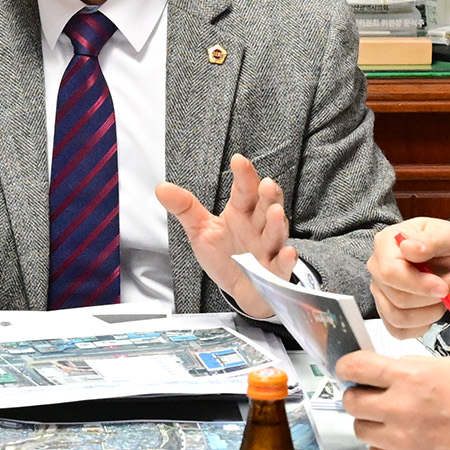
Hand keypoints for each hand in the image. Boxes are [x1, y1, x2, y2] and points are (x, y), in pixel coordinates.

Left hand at [156, 154, 298, 318]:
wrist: (241, 289)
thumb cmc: (226, 255)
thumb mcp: (201, 230)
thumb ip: (185, 209)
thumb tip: (160, 187)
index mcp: (242, 212)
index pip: (244, 190)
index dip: (243, 175)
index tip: (238, 160)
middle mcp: (258, 227)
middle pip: (265, 207)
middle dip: (268, 196)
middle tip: (265, 184)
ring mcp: (268, 248)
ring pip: (275, 232)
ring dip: (277, 223)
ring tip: (275, 213)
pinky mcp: (275, 271)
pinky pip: (283, 265)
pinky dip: (287, 259)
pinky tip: (288, 252)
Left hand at [334, 350, 449, 449]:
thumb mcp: (448, 368)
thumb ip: (412, 366)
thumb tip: (390, 369)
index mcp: (408, 379)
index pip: (357, 366)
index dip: (346, 366)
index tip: (348, 370)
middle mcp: (396, 408)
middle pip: (351, 401)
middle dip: (358, 397)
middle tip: (372, 399)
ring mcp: (396, 440)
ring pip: (360, 430)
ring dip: (371, 424)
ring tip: (393, 423)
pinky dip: (383, 449)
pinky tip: (402, 443)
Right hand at [367, 219, 449, 333]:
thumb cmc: (448, 244)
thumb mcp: (449, 235)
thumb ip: (431, 241)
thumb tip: (410, 249)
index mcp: (386, 244)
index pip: (390, 273)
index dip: (419, 285)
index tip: (443, 287)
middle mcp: (377, 269)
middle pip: (397, 299)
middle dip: (430, 299)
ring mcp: (381, 291)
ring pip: (398, 318)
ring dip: (429, 313)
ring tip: (445, 297)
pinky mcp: (387, 310)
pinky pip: (398, 330)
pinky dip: (421, 326)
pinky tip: (432, 311)